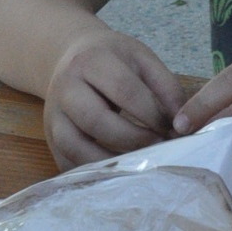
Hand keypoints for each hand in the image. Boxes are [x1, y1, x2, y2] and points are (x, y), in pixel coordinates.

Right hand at [44, 27, 184, 169]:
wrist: (70, 57)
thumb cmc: (113, 60)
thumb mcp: (142, 59)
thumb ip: (166, 87)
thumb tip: (182, 124)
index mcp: (91, 61)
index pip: (124, 91)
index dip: (152, 114)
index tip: (173, 128)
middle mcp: (65, 88)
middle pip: (97, 121)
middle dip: (134, 139)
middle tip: (159, 147)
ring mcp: (53, 116)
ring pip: (77, 148)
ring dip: (113, 161)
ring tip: (142, 162)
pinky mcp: (49, 139)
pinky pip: (68, 163)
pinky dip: (94, 173)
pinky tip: (120, 171)